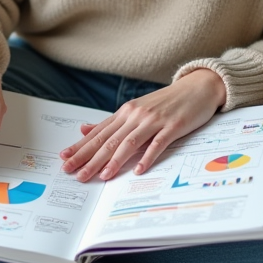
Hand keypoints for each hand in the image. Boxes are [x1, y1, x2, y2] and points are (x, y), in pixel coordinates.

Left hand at [59, 69, 225, 181]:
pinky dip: (147, 157)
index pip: (98, 133)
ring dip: (114, 161)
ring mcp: (154, 120)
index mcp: (125, 112)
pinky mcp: (173, 126)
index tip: (64, 159)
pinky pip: (158, 144)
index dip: (80, 146)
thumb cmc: (166, 102)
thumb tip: (84, 128)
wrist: (197, 87)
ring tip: (102, 176)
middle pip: (109, 140)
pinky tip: (138, 169)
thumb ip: (111, 122)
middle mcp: (136, 115)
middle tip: (74, 172)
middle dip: (90, 158)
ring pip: (129, 142)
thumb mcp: (136, 109)